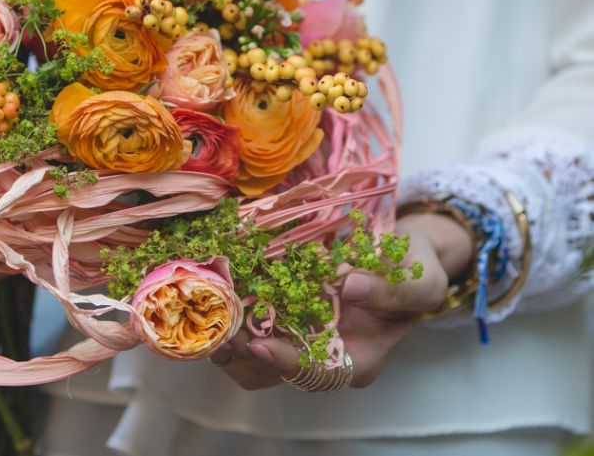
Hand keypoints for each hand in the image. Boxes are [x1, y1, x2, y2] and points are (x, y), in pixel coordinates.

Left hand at [209, 213, 473, 389]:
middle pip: (274, 370)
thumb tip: (352, 286)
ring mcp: (302, 333)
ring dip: (231, 333)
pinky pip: (253, 319)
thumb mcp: (418, 282)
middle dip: (243, 352)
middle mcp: (324, 353)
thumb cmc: (418, 274)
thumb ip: (390, 290)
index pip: (316, 375)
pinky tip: (221, 285)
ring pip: (254, 351)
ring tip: (211, 307)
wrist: (407, 253)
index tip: (259, 344)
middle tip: (218, 325)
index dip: (286, 364)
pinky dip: (236, 307)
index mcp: (357, 361)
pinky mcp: (288, 309)